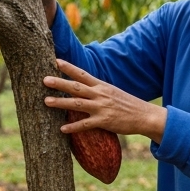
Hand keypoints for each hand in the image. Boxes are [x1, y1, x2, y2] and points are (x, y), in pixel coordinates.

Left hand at [43, 59, 166, 142]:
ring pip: (77, 103)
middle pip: (76, 87)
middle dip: (59, 83)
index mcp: (102, 86)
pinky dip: (73, 127)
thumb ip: (99, 90)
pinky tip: (62, 129)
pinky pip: (85, 124)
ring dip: (60, 102)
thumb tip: (85, 89)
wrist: (145, 116)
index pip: (83, 74)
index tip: (55, 61)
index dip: (69, 67)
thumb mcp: (114, 93)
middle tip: (44, 80)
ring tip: (46, 101)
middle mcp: (100, 95)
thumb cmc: (129, 105)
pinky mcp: (105, 121)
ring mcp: (102, 108)